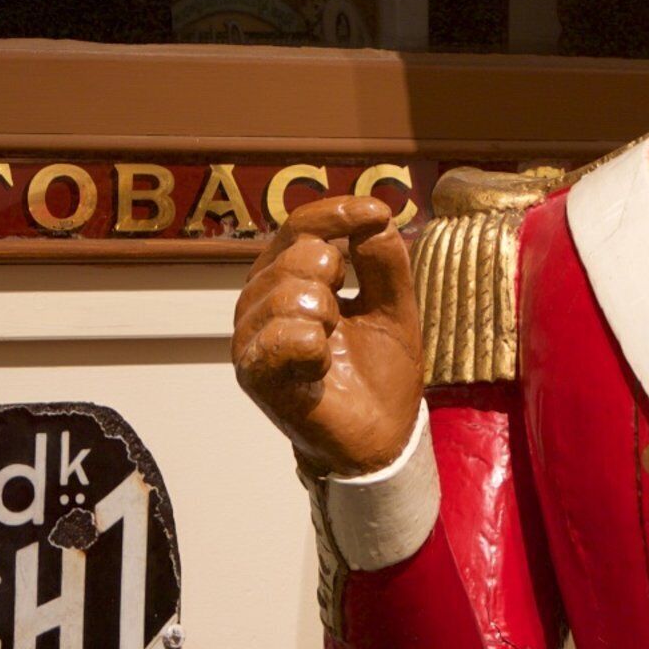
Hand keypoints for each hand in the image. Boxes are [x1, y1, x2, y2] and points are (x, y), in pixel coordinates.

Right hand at [231, 194, 422, 477]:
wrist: (380, 435)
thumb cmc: (379, 371)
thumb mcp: (395, 305)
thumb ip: (385, 260)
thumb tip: (375, 215)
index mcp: (290, 276)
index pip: (301, 226)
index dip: (337, 213)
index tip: (375, 213)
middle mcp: (262, 300)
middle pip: (298, 252)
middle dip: (337, 275)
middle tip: (345, 313)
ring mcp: (253, 337)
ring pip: (288, 290)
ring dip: (327, 313)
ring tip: (333, 341)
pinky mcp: (255, 373)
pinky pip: (281, 335)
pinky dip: (311, 343)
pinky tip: (321, 360)